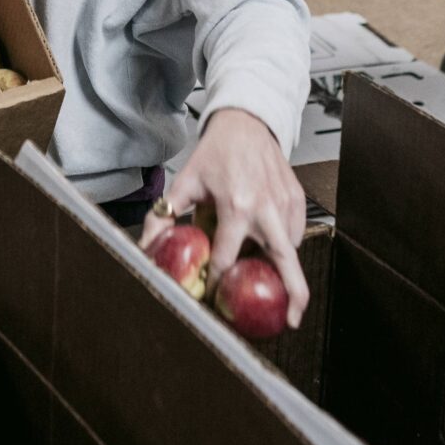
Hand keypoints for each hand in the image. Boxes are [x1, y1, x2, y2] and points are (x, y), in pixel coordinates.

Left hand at [139, 108, 308, 327]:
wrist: (246, 123)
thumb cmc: (217, 152)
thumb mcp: (185, 183)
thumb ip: (164, 217)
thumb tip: (146, 247)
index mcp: (237, 206)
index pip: (228, 257)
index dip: (218, 280)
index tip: (213, 293)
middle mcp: (266, 208)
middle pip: (284, 260)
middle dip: (293, 293)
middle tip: (290, 321)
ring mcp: (285, 205)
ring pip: (290, 250)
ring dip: (284, 271)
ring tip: (276, 290)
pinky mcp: (297, 200)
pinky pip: (295, 234)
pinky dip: (286, 248)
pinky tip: (273, 254)